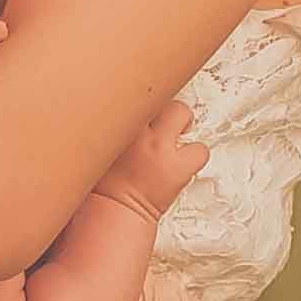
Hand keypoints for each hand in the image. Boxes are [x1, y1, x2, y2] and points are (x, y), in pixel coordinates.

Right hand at [95, 97, 205, 220]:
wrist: (114, 212)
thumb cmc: (105, 181)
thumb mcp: (100, 145)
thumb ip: (112, 123)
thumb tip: (124, 105)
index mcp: (116, 125)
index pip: (134, 90)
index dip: (142, 88)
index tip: (145, 92)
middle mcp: (139, 133)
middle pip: (160, 94)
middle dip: (162, 103)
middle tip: (160, 118)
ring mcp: (160, 149)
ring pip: (182, 113)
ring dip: (182, 124)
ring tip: (173, 137)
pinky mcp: (178, 168)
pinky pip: (200, 149)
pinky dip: (195, 153)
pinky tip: (183, 160)